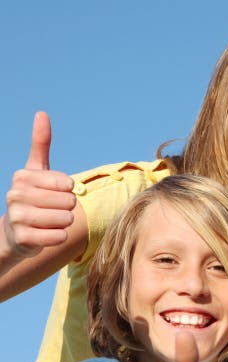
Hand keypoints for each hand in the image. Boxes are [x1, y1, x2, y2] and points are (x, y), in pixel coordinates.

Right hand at [2, 112, 75, 259]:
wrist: (14, 233)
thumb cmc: (32, 198)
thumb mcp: (35, 170)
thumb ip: (40, 144)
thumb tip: (42, 113)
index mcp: (22, 177)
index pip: (67, 184)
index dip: (68, 191)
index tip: (55, 193)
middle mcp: (15, 195)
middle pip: (68, 202)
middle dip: (67, 208)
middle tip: (53, 210)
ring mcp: (17, 217)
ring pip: (65, 219)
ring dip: (65, 223)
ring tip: (51, 222)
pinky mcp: (23, 238)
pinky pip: (58, 237)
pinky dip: (59, 236)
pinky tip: (48, 234)